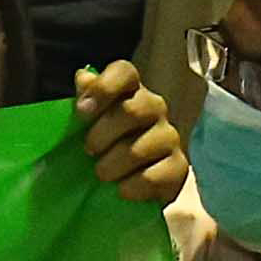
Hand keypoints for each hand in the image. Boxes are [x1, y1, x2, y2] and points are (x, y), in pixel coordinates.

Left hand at [71, 61, 183, 208]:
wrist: (136, 182)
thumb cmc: (107, 143)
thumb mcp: (91, 121)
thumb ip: (86, 98)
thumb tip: (83, 77)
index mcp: (131, 91)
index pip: (125, 72)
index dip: (103, 87)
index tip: (81, 111)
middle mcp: (155, 108)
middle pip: (131, 111)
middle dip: (102, 134)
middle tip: (89, 150)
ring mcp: (170, 137)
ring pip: (139, 149)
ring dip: (112, 165)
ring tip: (102, 174)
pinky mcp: (178, 167)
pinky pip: (152, 176)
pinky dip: (131, 186)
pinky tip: (123, 189)